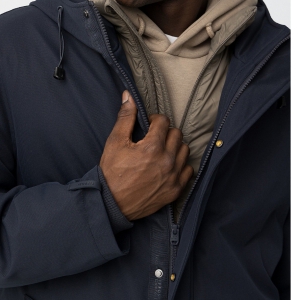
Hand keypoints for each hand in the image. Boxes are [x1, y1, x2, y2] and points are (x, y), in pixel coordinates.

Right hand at [99, 90, 193, 220]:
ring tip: (163, 150)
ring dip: (175, 147)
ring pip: (185, 150)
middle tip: (155, 137)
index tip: (148, 125)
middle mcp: (167, 160)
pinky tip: (169, 165)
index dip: (155, 120)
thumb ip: (125, 118)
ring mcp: (173, 176)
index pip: (164, 121)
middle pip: (177, 134)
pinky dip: (181, 165)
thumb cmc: (111, 172)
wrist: (111, 203)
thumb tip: (129, 96)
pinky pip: (188, 170)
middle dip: (166, 132)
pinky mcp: (175, 190)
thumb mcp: (115, 142)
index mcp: (152, 147)